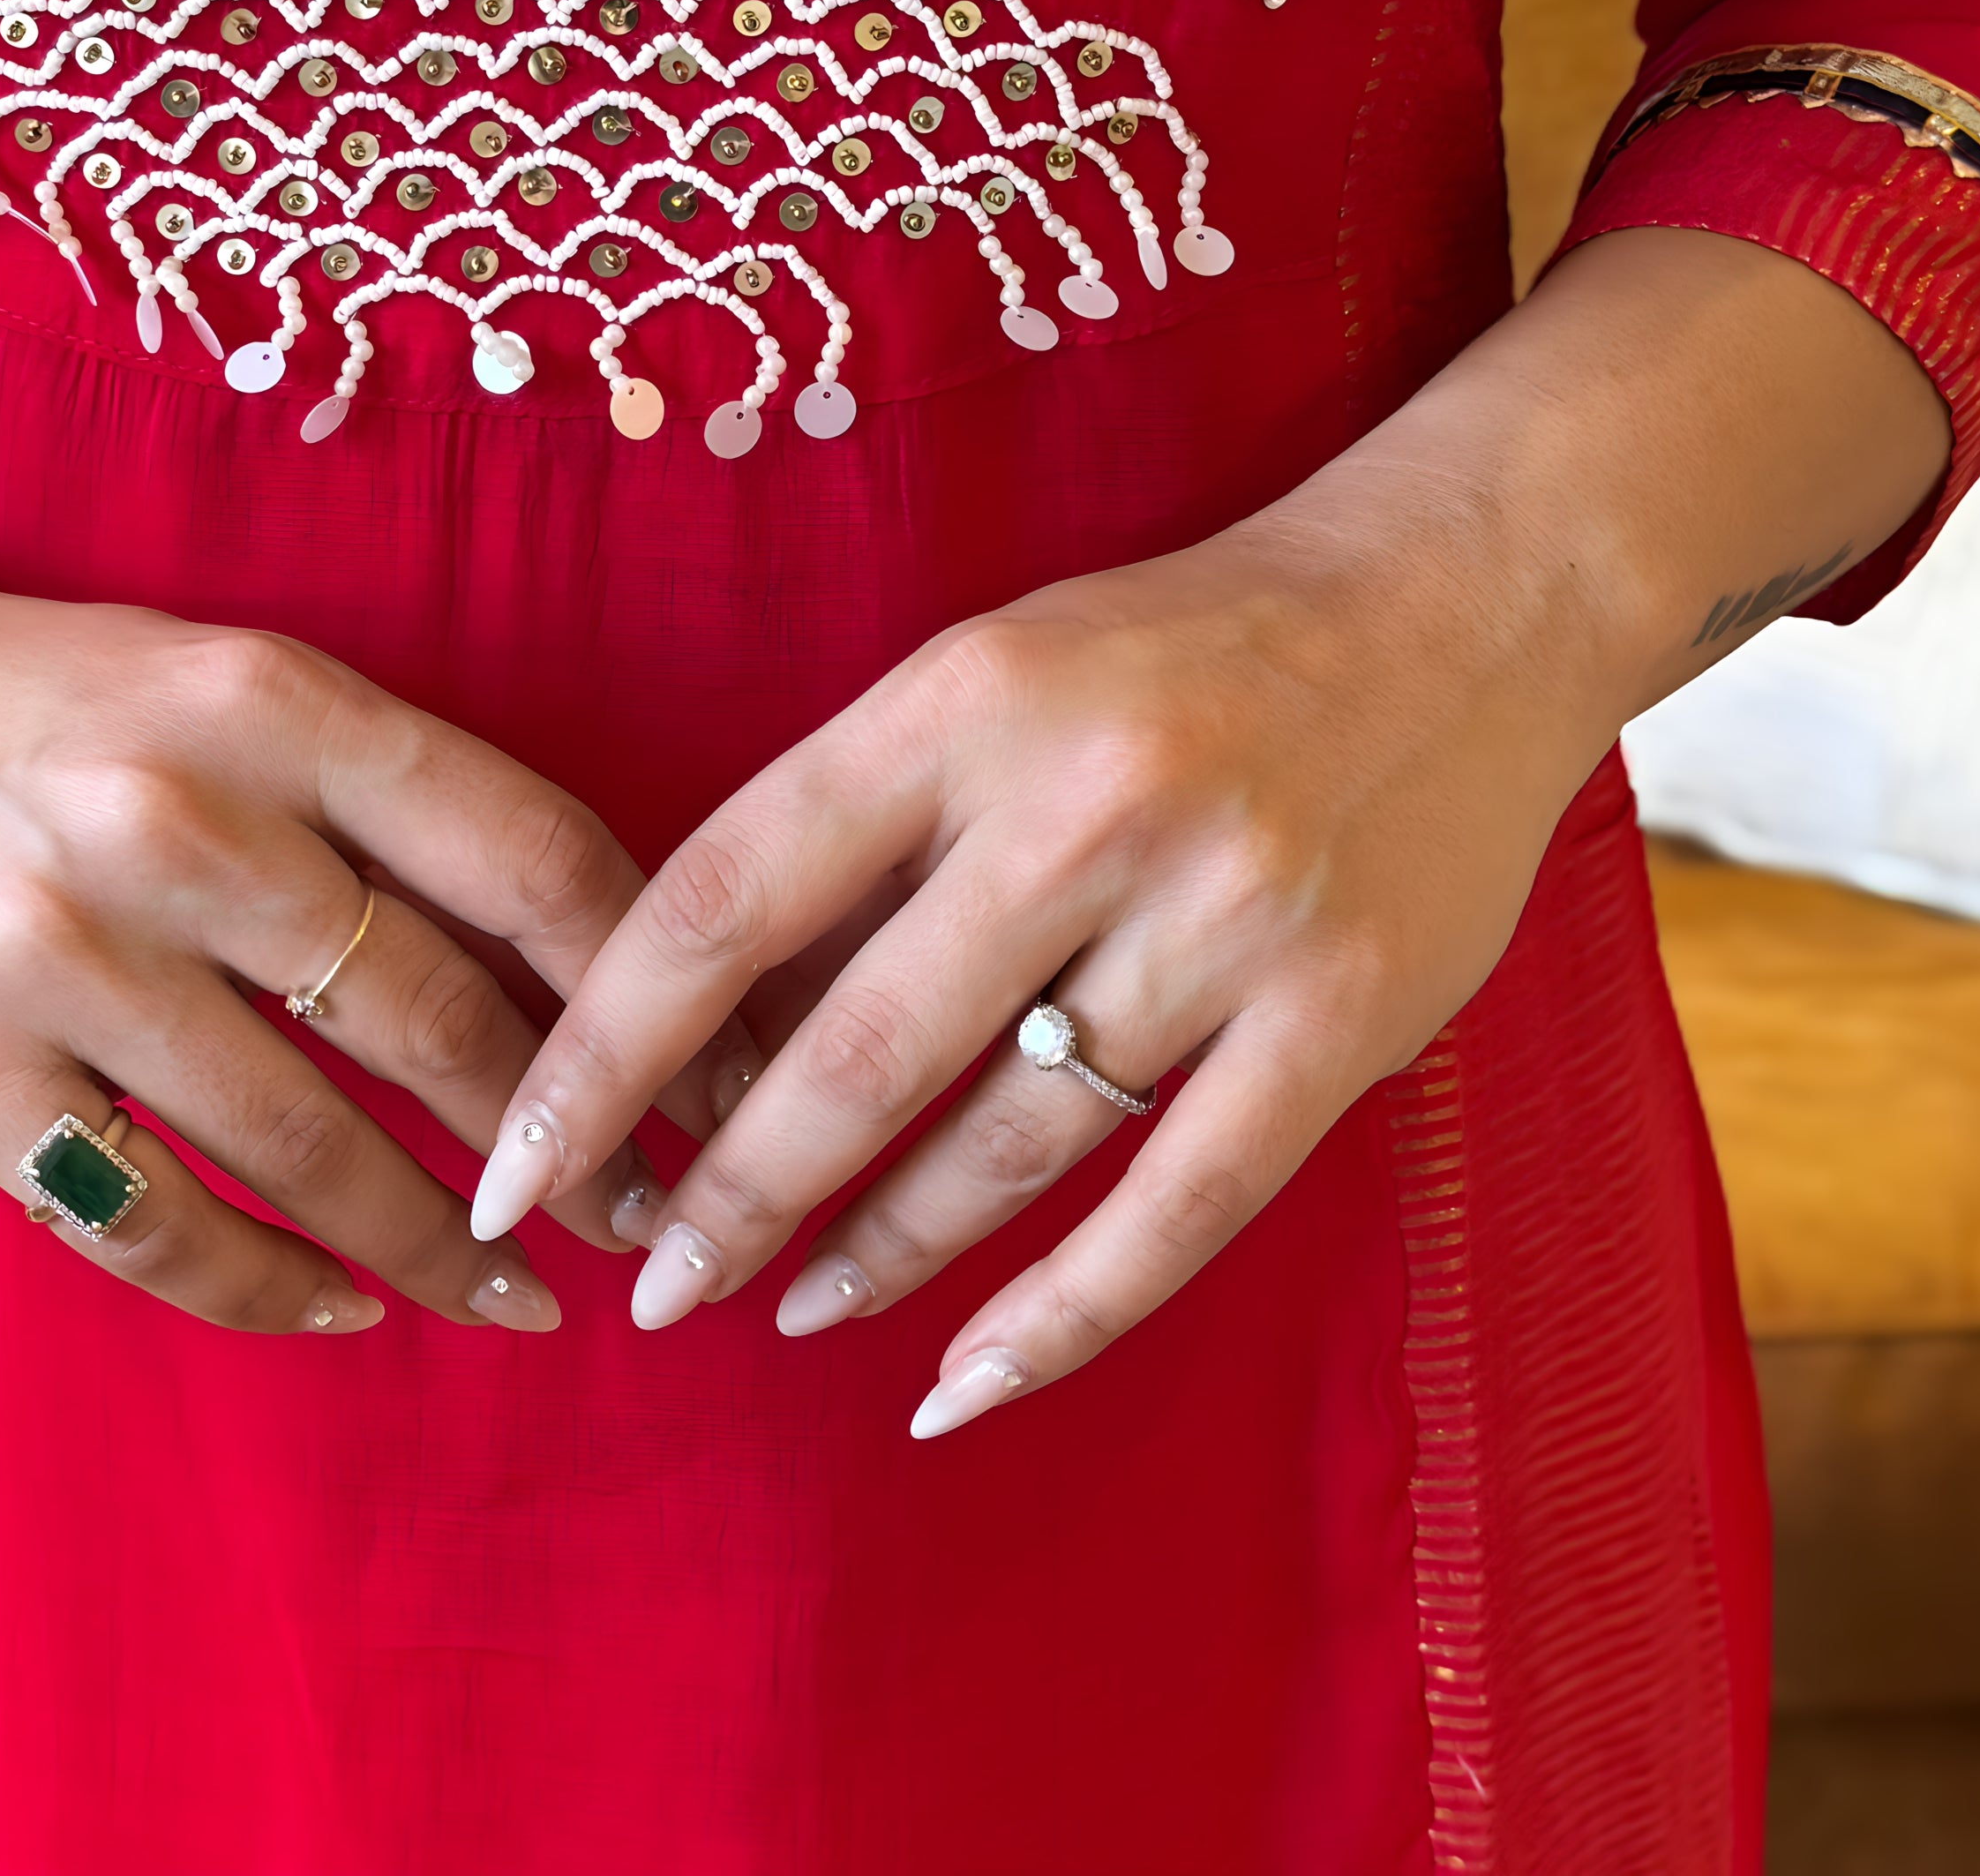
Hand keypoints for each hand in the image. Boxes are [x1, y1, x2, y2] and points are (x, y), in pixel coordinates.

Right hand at [0, 411, 721, 1342]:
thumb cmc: (34, 700)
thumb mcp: (215, 683)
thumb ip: (368, 799)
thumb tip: (573, 950)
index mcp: (266, 697)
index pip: (523, 847)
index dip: (647, 981)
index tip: (720, 1069)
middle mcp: (172, 816)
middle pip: (437, 1015)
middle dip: (567, 1143)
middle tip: (644, 1215)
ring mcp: (53, 953)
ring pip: (309, 1144)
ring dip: (435, 1242)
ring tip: (514, 1290)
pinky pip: (154, 1224)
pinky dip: (267, 1284)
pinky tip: (336, 1303)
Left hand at [466, 538, 1591, 1422]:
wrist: (1460, 599)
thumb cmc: (1179, 649)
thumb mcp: (991, 674)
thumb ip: (865, 828)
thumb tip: (709, 1027)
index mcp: (959, 699)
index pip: (726, 894)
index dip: (602, 1046)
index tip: (518, 1155)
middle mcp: (1081, 803)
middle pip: (851, 1049)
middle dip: (726, 1195)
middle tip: (651, 1285)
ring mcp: (1222, 915)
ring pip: (1002, 1140)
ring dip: (878, 1251)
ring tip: (791, 1307)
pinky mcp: (1338, 1017)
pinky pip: (1171, 1211)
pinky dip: (1057, 1319)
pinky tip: (962, 1381)